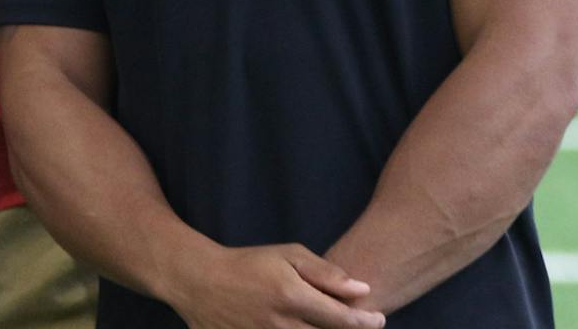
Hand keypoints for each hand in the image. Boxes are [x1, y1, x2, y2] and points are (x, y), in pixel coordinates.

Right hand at [164, 243, 383, 328]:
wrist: (199, 281)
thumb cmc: (248, 264)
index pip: (343, 320)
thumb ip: (325, 272)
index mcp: (292, 296)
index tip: (378, 319)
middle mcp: (281, 323)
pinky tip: (303, 327)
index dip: (367, 322)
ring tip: (328, 324)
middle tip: (358, 324)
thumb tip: (363, 289)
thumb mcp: (286, 255)